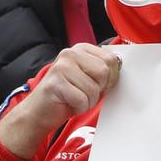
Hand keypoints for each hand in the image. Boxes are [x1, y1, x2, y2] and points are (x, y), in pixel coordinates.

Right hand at [0, 45, 121, 159]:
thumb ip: (102, 68)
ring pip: (93, 88)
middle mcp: (70, 53)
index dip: (111, 77)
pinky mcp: (55, 84)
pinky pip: (82, 99)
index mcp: (81, 48)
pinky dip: (80, 107)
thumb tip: (121, 66)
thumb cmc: (68, 95)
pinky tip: (69, 104)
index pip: (111, 59)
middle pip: (104, 72)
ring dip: (89, 101)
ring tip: (76, 99)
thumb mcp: (88, 76)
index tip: (101, 85)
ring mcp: (61, 67)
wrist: (39, 112)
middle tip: (87, 94)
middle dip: (100, 89)